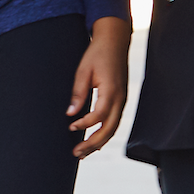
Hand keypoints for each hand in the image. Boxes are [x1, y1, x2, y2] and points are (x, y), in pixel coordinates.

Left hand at [67, 16, 130, 157]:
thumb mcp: (83, 70)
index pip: (99, 116)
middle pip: (109, 129)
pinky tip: (94, 140)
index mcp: (111, 90)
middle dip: (93, 143)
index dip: (84, 124)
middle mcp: (121, 98)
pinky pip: (115, 121)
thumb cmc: (97, 53)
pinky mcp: (121, 100)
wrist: (115, 40)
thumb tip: (70, 113)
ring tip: (83, 152)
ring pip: (114, 128)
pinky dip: (105, 133)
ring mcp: (123, 100)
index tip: (70, 126)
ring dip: (99, 142)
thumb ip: (78, 93)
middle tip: (76, 153)